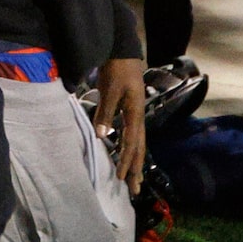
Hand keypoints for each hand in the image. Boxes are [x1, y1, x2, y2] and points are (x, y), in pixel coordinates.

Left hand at [94, 56, 145, 187]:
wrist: (121, 52)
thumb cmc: (115, 70)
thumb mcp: (109, 90)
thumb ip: (106, 113)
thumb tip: (103, 137)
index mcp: (135, 114)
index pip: (132, 144)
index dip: (127, 162)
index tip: (123, 178)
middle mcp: (138, 117)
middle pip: (139, 148)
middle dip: (136, 169)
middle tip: (135, 190)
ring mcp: (135, 114)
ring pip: (137, 143)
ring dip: (135, 161)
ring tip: (133, 178)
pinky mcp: (129, 110)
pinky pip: (132, 135)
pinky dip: (130, 148)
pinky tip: (126, 154)